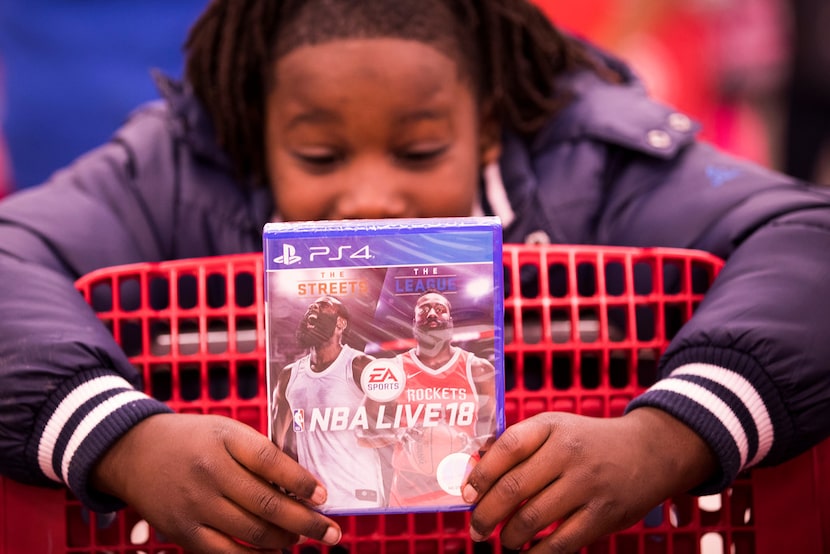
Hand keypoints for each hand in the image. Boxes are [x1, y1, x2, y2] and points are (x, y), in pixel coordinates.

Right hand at [91, 413, 341, 552]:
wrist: (135, 452)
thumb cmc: (193, 440)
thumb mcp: (226, 432)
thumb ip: (259, 454)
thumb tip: (302, 486)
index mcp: (225, 440)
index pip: (270, 462)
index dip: (301, 482)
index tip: (323, 496)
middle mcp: (210, 473)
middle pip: (266, 504)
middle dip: (306, 522)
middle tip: (331, 531)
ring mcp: (195, 505)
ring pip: (252, 532)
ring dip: (285, 540)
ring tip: (302, 538)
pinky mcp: (183, 532)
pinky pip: (226, 553)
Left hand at [461, 408, 716, 551]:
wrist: (649, 451)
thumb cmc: (587, 441)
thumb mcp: (555, 427)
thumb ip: (517, 443)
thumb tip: (472, 469)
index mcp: (551, 427)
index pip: (507, 447)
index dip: (481, 474)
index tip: (466, 494)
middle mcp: (568, 452)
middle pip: (514, 487)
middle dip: (486, 514)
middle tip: (476, 528)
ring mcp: (587, 484)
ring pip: (533, 518)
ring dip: (509, 536)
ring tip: (503, 540)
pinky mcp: (604, 514)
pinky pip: (561, 542)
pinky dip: (538, 553)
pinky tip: (528, 552)